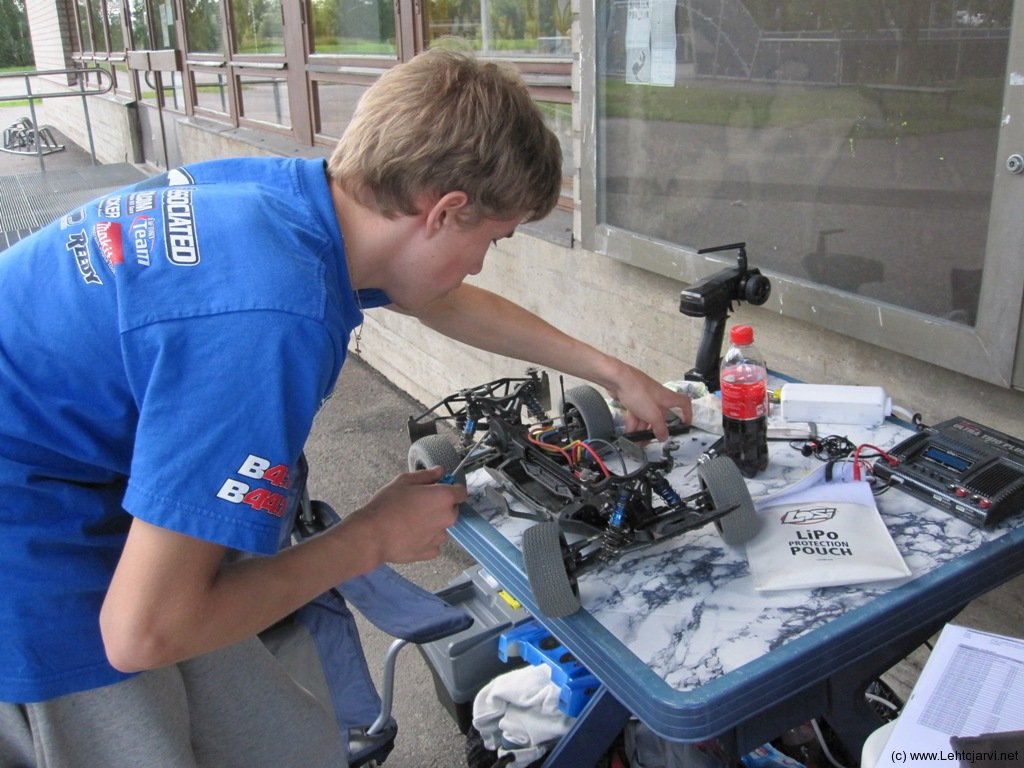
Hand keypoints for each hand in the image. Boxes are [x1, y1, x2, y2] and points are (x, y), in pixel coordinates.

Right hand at [347, 466, 465, 563]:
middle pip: (452, 509)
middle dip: (440, 505)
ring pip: (442, 526)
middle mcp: (447, 518)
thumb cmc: (386, 507)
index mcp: (443, 497)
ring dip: (432, 522)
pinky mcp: (431, 551)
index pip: (461, 491)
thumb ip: (426, 475)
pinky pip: (433, 542)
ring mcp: (440, 536)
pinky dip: (425, 538)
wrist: (373, 535)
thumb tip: (439, 472)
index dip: (451, 488)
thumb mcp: (404, 481)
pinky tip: (409, 533)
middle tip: (419, 503)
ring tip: (410, 520)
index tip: (440, 488)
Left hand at [606, 364, 692, 440]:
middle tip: (651, 440)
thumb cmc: (638, 391)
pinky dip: (634, 423)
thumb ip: (660, 428)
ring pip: (647, 417)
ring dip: (642, 429)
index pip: (684, 403)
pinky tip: (628, 432)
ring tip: (636, 440)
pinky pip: (636, 414)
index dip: (687, 414)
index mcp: (668, 398)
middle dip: (656, 429)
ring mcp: (645, 397)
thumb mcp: (653, 415)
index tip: (685, 424)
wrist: (617, 379)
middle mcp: (658, 397)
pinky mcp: (633, 398)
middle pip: (661, 416)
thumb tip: (664, 436)